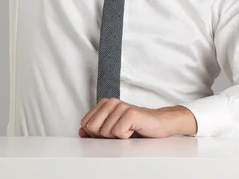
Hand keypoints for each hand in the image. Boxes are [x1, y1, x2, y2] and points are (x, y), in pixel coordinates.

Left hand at [79, 98, 196, 138]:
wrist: (157, 125)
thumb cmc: (135, 127)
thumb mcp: (112, 130)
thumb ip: (95, 130)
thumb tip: (81, 132)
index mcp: (105, 104)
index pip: (85, 123)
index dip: (95, 134)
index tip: (110, 132)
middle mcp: (112, 102)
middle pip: (93, 128)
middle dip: (105, 136)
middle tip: (119, 132)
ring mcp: (121, 106)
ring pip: (105, 132)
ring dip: (117, 138)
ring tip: (128, 130)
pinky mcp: (131, 113)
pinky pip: (118, 133)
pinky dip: (126, 137)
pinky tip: (133, 130)